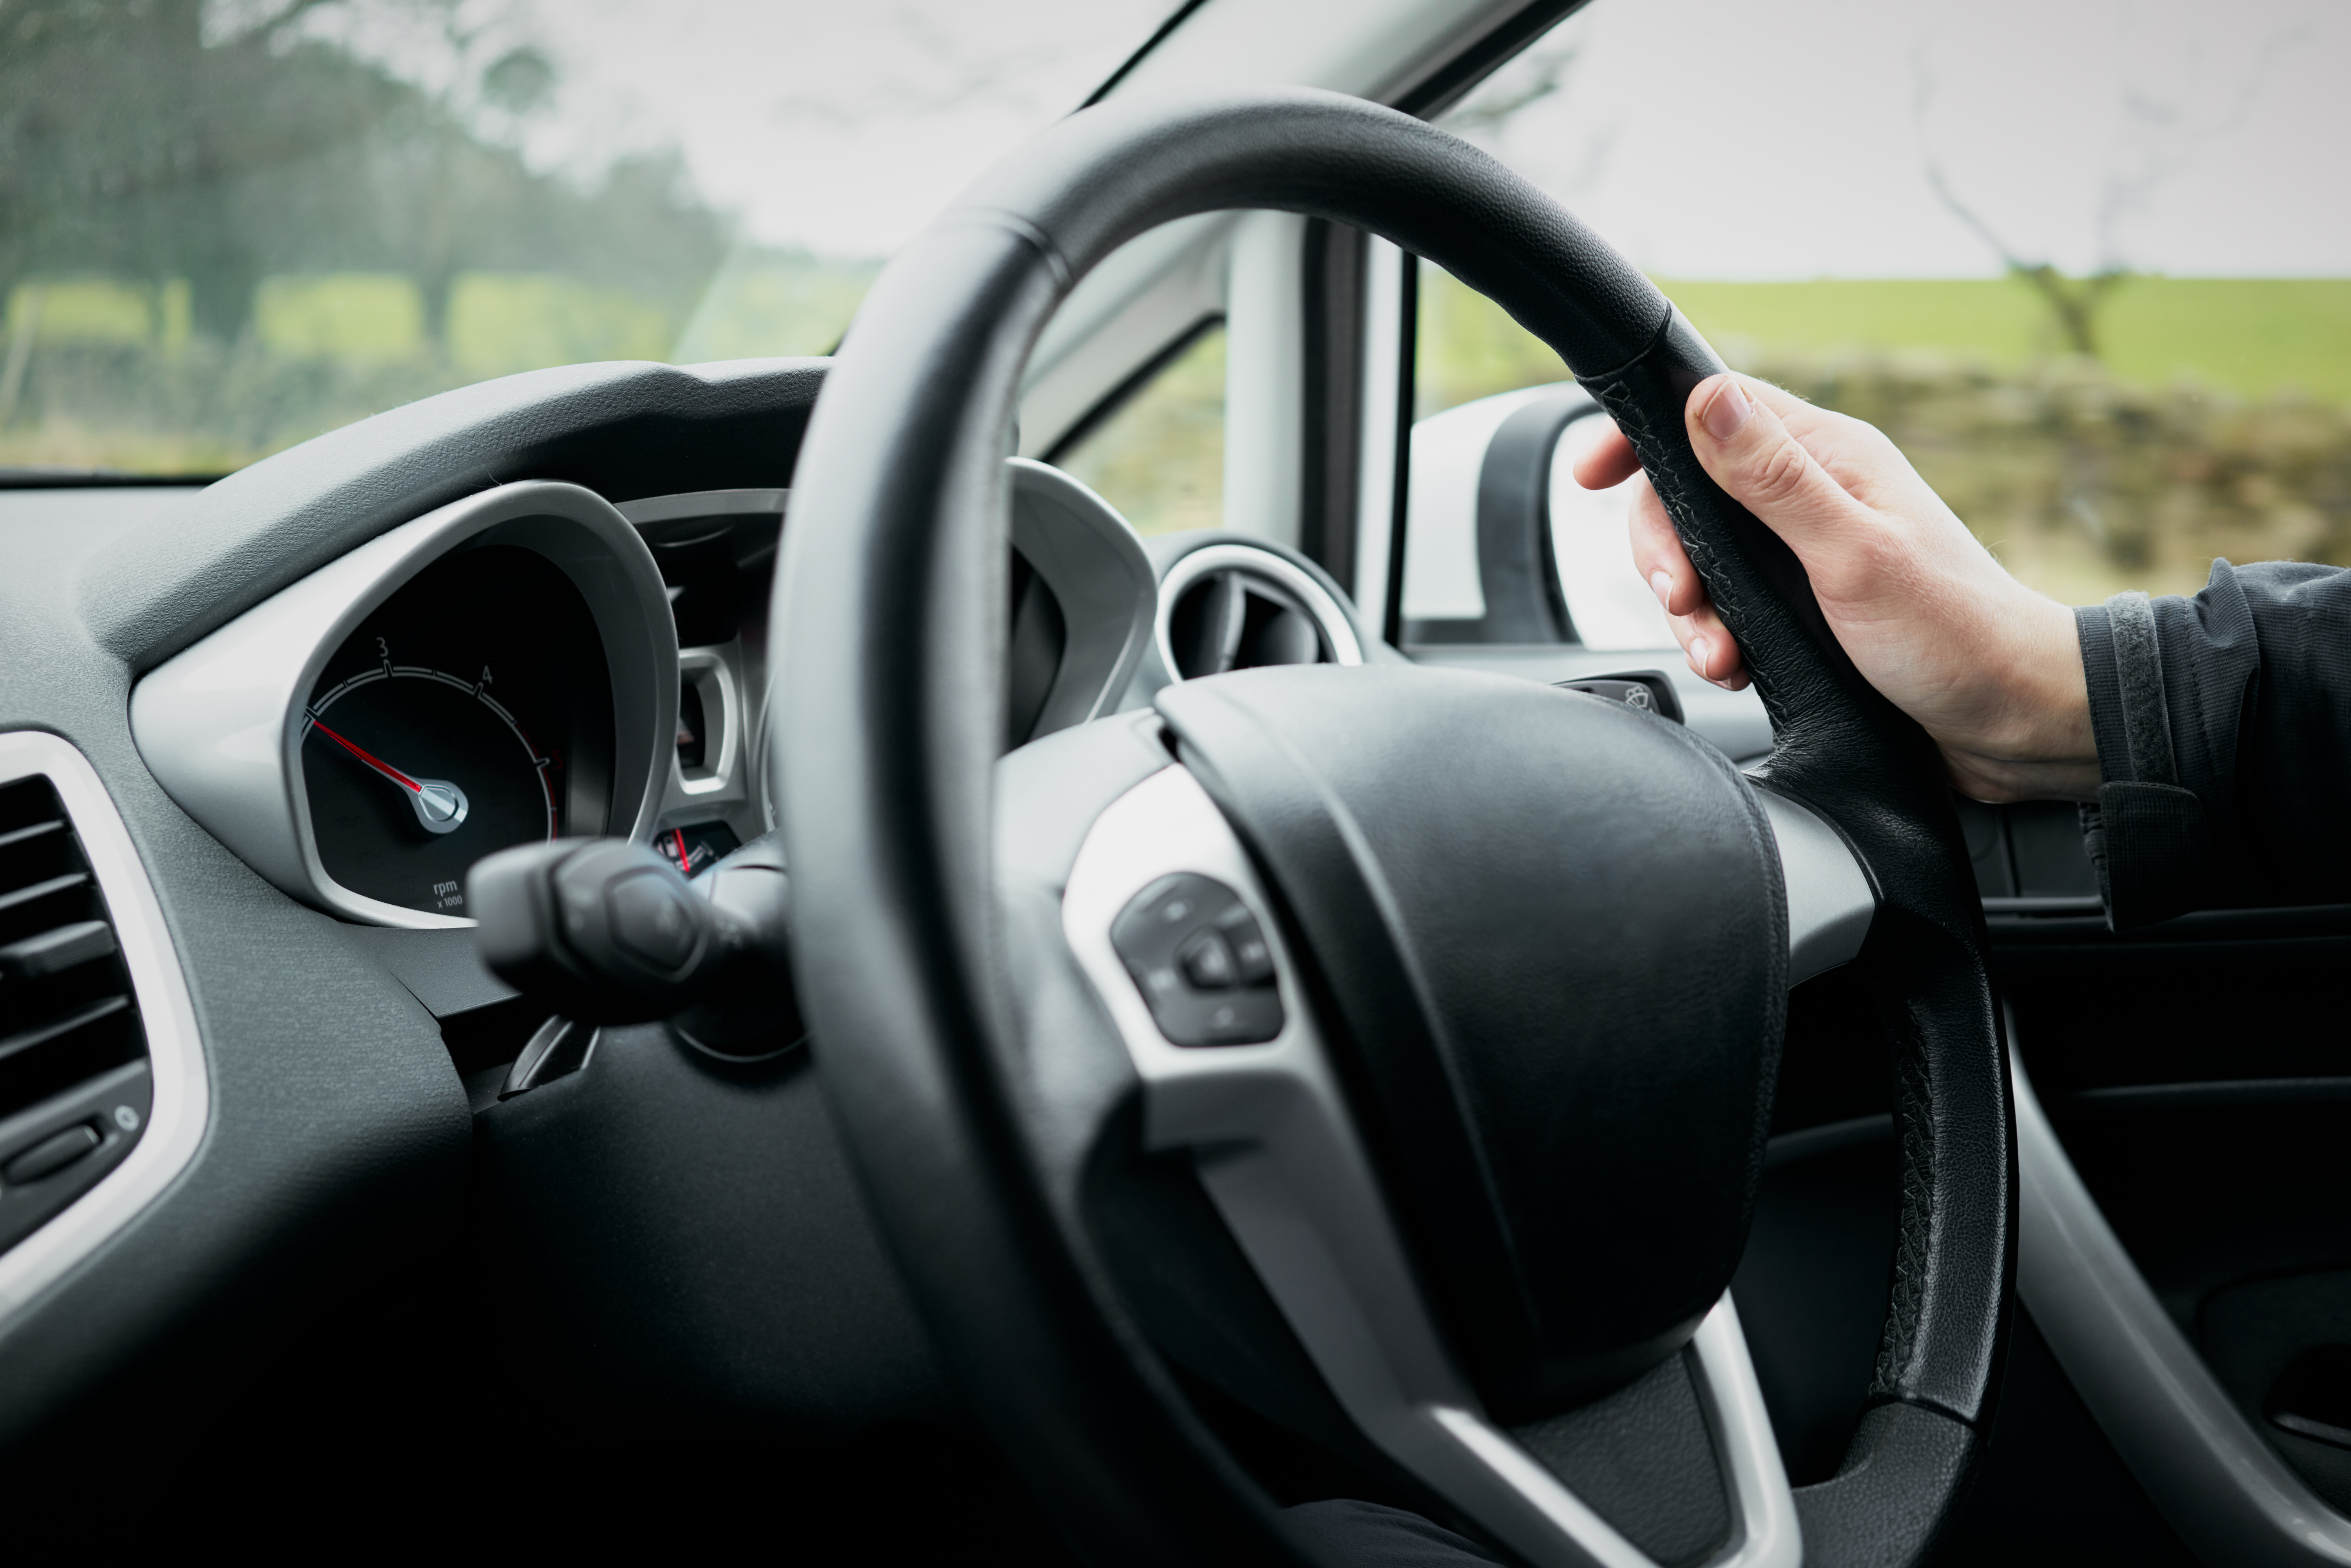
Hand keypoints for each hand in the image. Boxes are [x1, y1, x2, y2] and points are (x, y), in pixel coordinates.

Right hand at [1571, 373, 2097, 802]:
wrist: (2013, 723)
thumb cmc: (1953, 637)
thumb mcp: (1852, 552)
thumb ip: (1774, 479)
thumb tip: (1707, 397)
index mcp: (1829, 459)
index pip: (1712, 410)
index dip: (1644, 436)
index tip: (1593, 473)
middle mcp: (1816, 495)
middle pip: (1691, 494)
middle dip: (1666, 552)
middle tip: (1683, 601)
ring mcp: (1810, 550)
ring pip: (1705, 557)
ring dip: (1692, 610)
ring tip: (1719, 656)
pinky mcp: (1808, 605)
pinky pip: (1732, 606)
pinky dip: (1718, 637)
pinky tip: (1736, 667)